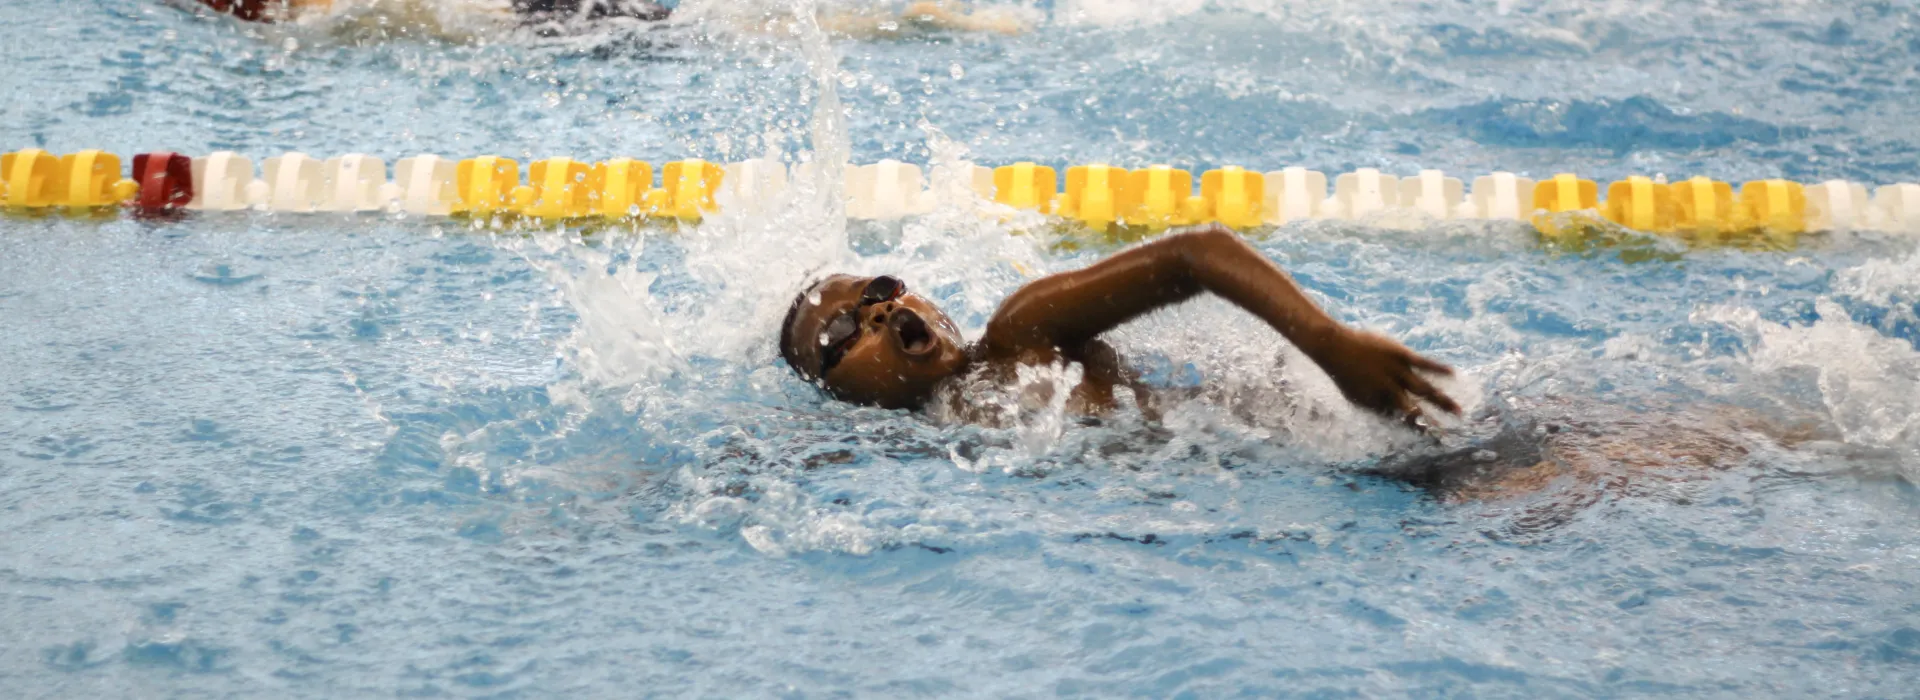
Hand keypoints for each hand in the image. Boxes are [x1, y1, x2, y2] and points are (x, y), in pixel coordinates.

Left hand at [1313, 328, 1461, 426]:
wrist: (1334, 348)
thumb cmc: (1345, 373)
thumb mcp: (1357, 397)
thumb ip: (1375, 408)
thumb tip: (1391, 418)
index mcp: (1379, 403)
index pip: (1402, 421)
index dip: (1418, 430)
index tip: (1433, 439)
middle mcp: (1390, 390)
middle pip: (1416, 412)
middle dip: (1432, 425)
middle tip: (1448, 438)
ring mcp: (1396, 371)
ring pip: (1424, 389)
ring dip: (1443, 402)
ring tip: (1459, 412)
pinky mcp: (1400, 354)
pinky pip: (1423, 362)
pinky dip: (1438, 368)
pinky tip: (1454, 373)